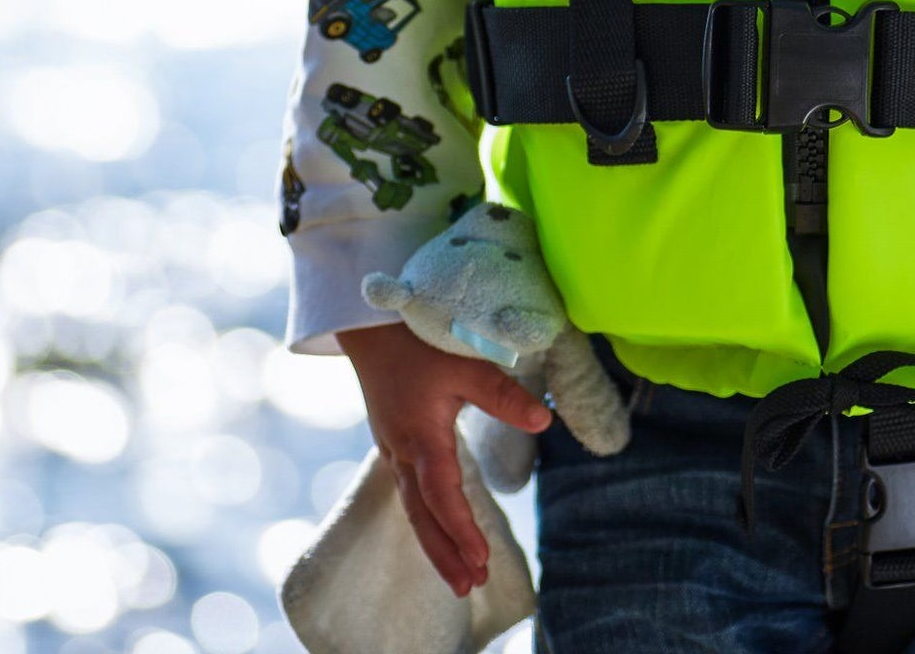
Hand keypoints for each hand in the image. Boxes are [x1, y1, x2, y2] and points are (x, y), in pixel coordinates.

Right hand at [337, 319, 554, 595]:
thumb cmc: (417, 342)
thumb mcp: (465, 364)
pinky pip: (409, 493)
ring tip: (461, 575)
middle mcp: (402, 452)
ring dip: (436, 541)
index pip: (442, 495)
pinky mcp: (394, 443)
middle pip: (422, 516)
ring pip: (414, 508)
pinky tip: (439, 530)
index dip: (461, 529)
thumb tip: (545, 420)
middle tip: (471, 586)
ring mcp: (394, 449)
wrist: (369, 328)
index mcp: (420, 438)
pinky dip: (426, 518)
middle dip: (445, 553)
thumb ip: (502, 394)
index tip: (481, 558)